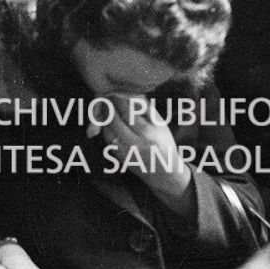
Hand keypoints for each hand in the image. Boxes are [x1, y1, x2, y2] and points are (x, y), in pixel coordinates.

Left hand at [101, 95, 192, 212]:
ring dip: (105, 120)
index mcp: (150, 134)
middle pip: (116, 124)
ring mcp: (127, 154)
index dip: (119, 104)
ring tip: (106, 110)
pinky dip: (106, 131)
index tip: (115, 95)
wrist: (164, 173)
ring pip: (109, 134)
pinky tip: (109, 124)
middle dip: (109, 110)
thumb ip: (146, 109)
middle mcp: (137, 145)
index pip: (129, 115)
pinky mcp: (121, 160)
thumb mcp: (161, 124)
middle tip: (106, 100)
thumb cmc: (164, 143)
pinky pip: (109, 142)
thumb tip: (129, 95)